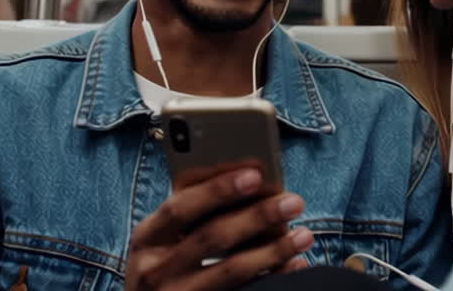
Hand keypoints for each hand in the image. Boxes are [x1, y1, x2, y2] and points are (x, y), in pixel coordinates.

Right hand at [126, 168, 314, 290]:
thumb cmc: (166, 264)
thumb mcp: (166, 238)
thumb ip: (194, 211)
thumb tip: (251, 177)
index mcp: (146, 237)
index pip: (180, 207)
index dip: (217, 189)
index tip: (256, 174)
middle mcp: (154, 270)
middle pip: (211, 237)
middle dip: (257, 216)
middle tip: (294, 201)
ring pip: (230, 270)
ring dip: (273, 250)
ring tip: (305, 234)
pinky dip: (272, 279)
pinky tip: (295, 265)